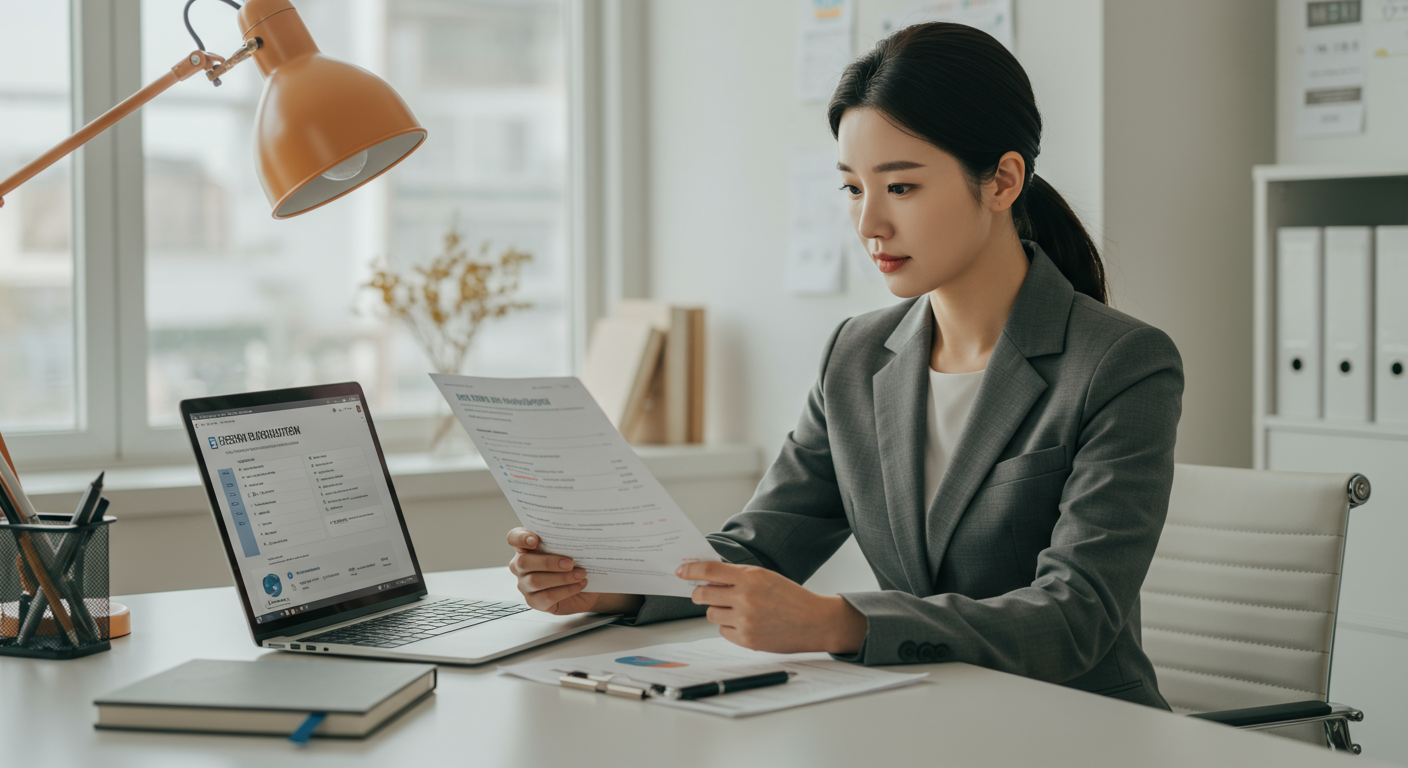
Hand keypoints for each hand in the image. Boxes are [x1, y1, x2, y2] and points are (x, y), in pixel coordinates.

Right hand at [507, 528, 641, 615]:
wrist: (585, 584)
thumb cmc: (575, 562)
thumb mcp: (571, 548)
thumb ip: (567, 539)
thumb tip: (579, 531)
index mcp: (526, 547)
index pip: (514, 538)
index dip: (521, 538)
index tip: (535, 539)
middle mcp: (520, 565)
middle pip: (524, 562)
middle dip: (549, 562)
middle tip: (571, 562)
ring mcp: (525, 584)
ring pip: (536, 581)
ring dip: (562, 577)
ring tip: (581, 574)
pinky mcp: (534, 601)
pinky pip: (547, 596)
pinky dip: (566, 590)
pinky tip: (580, 585)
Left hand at [677, 561, 867, 654]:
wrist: (814, 621)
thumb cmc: (791, 597)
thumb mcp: (766, 577)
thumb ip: (739, 576)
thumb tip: (709, 577)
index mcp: (750, 577)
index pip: (710, 570)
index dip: (691, 570)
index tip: (681, 571)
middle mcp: (745, 598)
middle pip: (703, 594)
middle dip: (699, 593)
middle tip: (702, 593)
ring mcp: (745, 620)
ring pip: (711, 614)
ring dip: (718, 611)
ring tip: (737, 610)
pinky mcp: (747, 639)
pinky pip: (723, 631)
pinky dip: (729, 627)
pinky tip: (746, 623)